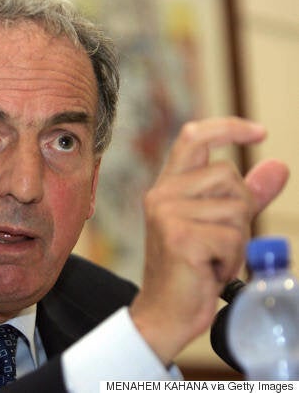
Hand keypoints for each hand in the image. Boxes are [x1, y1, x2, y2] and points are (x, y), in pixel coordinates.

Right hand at [129, 117, 288, 364]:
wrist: (164, 312)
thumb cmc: (191, 269)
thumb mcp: (221, 226)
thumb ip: (248, 195)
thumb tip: (278, 165)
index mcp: (168, 187)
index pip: (194, 138)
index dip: (228, 127)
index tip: (260, 131)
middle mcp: (162, 194)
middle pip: (229, 175)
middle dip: (241, 210)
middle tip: (221, 241)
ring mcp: (168, 214)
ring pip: (235, 208)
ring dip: (236, 241)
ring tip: (213, 258)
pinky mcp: (180, 236)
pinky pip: (232, 237)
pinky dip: (231, 260)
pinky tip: (210, 270)